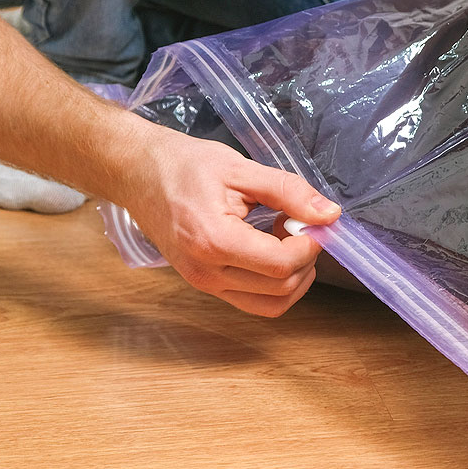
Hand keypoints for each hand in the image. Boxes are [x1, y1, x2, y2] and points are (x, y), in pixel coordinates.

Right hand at [123, 128, 341, 316]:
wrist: (138, 173)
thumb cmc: (184, 165)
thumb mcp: (241, 169)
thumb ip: (289, 192)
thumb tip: (329, 214)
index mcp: (214, 241)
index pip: (281, 264)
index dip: (309, 244)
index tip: (313, 219)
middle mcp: (206, 272)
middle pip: (281, 288)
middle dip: (304, 258)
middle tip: (298, 222)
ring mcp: (204, 284)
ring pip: (271, 303)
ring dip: (293, 274)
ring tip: (284, 235)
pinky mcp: (205, 285)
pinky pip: (253, 300)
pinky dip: (274, 282)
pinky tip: (270, 246)